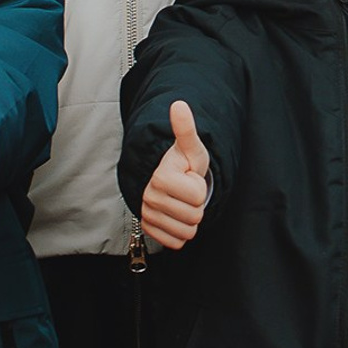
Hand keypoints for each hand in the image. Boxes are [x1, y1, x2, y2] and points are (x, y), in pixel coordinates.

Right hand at [141, 100, 210, 249]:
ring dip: (189, 220)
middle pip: (194, 217)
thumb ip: (186, 129)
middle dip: (196, 205)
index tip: (190, 177)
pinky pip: (177, 243)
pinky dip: (181, 233)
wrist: (169, 179)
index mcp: (161, 177)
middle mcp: (149, 197)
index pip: (198, 197)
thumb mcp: (191, 147)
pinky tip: (175, 216)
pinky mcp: (149, 230)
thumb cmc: (184, 164)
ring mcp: (147, 215)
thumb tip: (179, 104)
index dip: (200, 187)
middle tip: (186, 191)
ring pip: (187, 233)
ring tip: (182, 202)